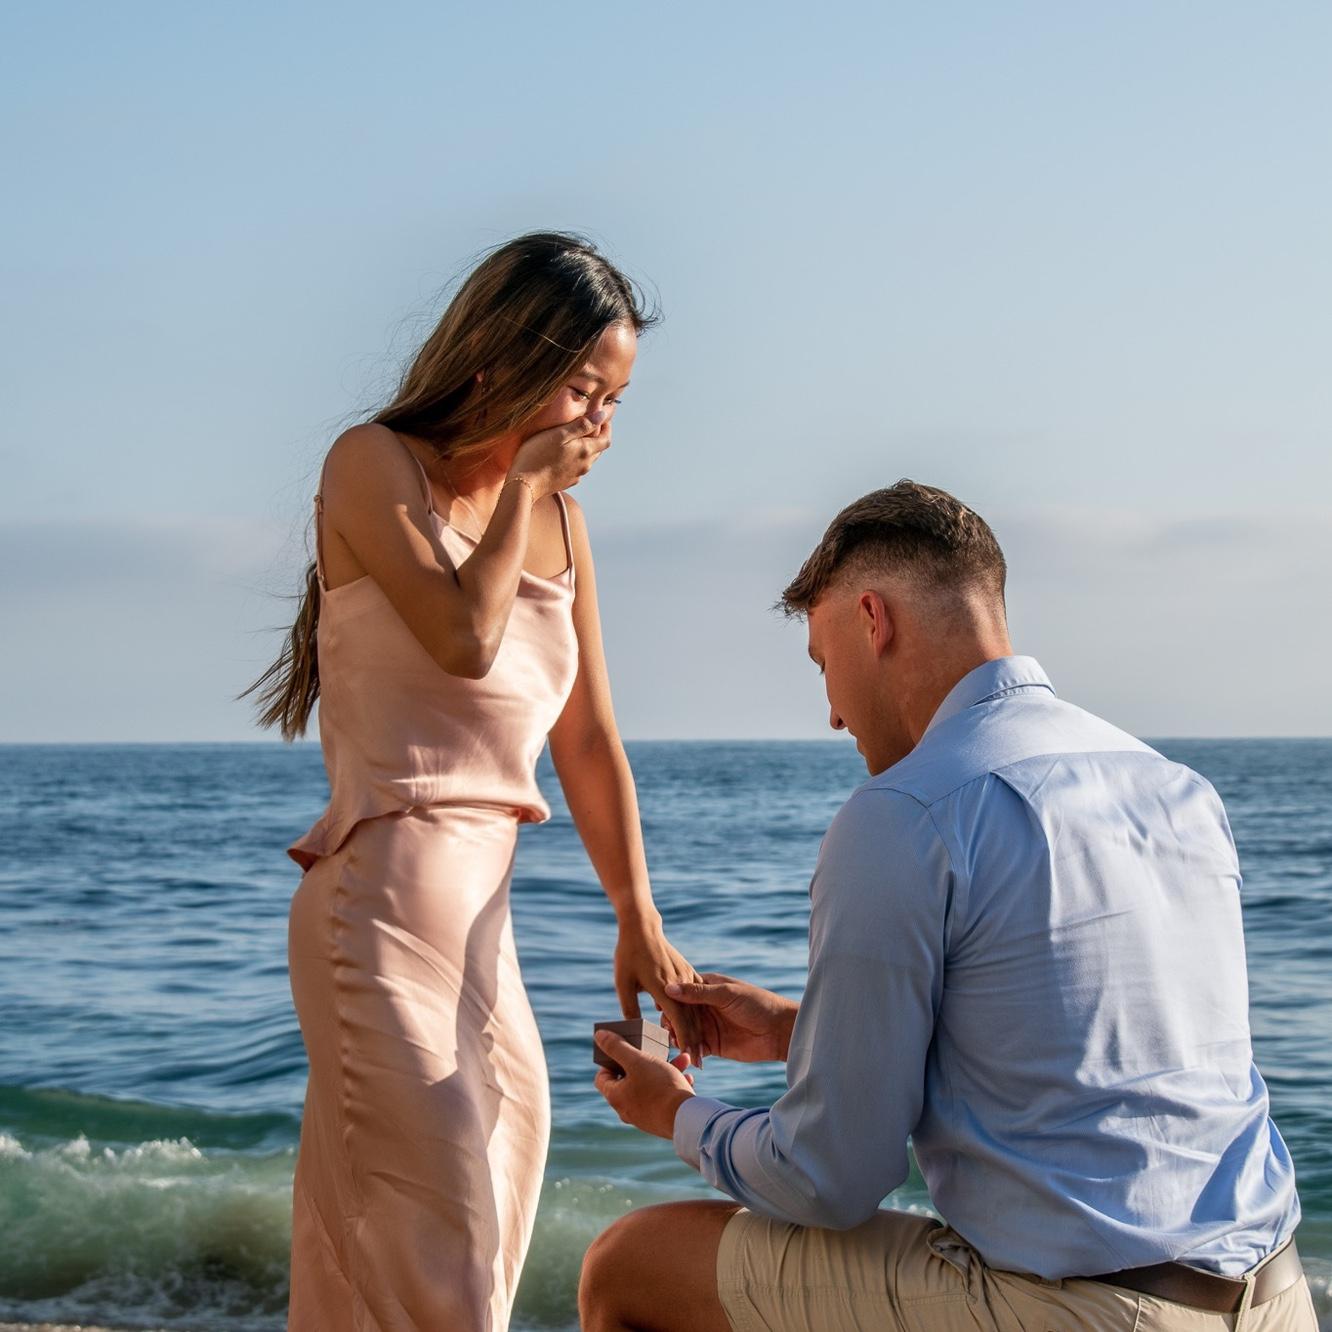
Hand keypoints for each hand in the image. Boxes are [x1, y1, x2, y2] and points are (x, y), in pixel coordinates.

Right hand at [509, 410, 610, 497]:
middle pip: (598, 449)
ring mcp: (576, 475)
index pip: (606, 439)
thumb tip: (602, 415)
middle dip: (596, 436)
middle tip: (588, 424)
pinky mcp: (566, 482)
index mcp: (586, 451)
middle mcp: (585, 465)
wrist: (525, 484)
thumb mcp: (560, 434)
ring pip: (587, 459)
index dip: (606, 427)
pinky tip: (563, 455)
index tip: (601, 417)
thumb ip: (582, 425)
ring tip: (574, 438)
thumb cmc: (538, 455)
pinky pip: (576, 468)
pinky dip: (575, 459)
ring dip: (585, 448)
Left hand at [593, 1030, 694, 1139]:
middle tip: (657, 1050)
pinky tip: (687, 1078)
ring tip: (682, 1060)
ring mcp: (644, 1116)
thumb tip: (599, 1036)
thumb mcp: (637, 1060)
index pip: (602, 1077)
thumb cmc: (659, 1087)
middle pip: (630, 1079)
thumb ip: (616, 1047)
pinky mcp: (660, 1120)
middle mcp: (626, 1109)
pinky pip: (663, 1098)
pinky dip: (672, 1085)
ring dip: (665, 1070)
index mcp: (616, 1096)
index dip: (610, 1060)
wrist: (686, 1118)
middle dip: (646, 1060)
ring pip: (650, 1086)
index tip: (625, 1049)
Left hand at [614, 923, 707, 1067]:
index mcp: (662, 986)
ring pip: (697, 1006)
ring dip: (700, 1029)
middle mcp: (678, 981)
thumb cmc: (628, 955)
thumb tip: (634, 1032)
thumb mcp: (623, 983)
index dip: (684, 1040)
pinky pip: (697, 993)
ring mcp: (686, 974)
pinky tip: (701, 1025)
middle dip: (695, 1041)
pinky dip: (699, 1011)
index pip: (678, 1019)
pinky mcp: (688, 969)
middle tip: (698, 1063)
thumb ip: (630, 1008)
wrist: (642, 927)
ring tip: (700, 1049)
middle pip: (691, 1016)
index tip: (687, 1057)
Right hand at [660, 972, 797, 1062]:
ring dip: (678, 1036)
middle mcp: (704, 1006)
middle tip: (669, 1028)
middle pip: (679, 1012)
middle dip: (672, 1020)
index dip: (669, 997)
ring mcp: (708, 1026)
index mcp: (708, 987)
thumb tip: (669, 988)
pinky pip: (695, 1048)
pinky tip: (687, 1055)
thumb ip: (698, 993)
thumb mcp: (727, 994)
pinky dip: (689, 1051)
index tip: (660, 1004)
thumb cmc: (757, 1004)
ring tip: (677, 1042)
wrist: (779, 1031)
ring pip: (684, 1031)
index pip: (681, 990)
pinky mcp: (713, 1045)